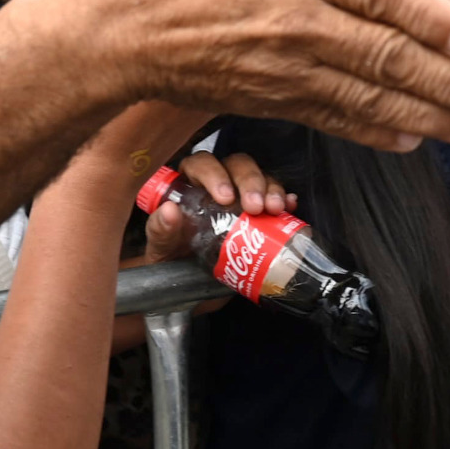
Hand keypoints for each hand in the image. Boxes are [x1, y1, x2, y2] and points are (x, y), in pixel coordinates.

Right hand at [29, 0, 449, 149]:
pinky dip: (376, 130)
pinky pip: (333, 118)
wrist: (94, 33)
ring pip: (369, 94)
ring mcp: (280, 66)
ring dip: (428, 112)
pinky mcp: (264, 97)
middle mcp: (294, 20)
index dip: (431, 18)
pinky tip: (413, 137)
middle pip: (387, 54)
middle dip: (449, 80)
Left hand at [142, 151, 291, 262]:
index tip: (225, 197)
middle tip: (256, 207)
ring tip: (275, 209)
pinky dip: (285, 199)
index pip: (202, 163)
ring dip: (271, 188)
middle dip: (250, 181)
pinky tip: (290, 208)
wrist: (188, 284)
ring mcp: (242, 195)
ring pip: (260, 176)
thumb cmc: (170, 260)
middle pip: (237, 165)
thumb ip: (160, 231)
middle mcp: (217, 183)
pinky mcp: (261, 211)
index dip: (215, 173)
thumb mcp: (159, 249)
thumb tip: (170, 211)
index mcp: (189, 184)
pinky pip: (276, 196)